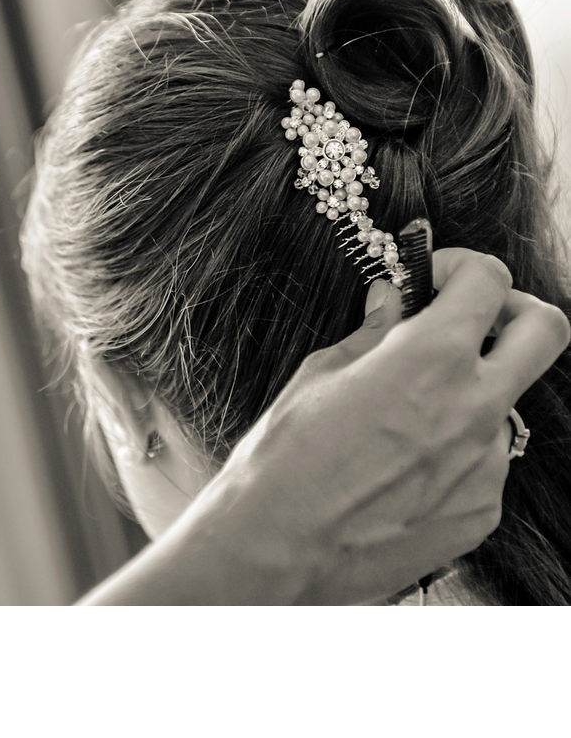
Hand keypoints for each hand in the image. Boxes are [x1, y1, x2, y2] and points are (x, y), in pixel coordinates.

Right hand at [191, 248, 568, 604]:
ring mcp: (487, 466)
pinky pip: (486, 463)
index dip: (460, 266)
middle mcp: (476, 408)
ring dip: (471, 393)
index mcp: (432, 359)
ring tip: (405, 420)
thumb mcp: (319, 376)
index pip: (489, 280)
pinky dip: (457, 451)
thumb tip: (392, 302)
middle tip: (468, 321)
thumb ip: (373, 333)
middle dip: (512, 311)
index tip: (432, 281)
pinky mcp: (482, 513)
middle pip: (545, 330)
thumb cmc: (284, 461)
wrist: (276, 553)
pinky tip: (402, 469)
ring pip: (506, 404)